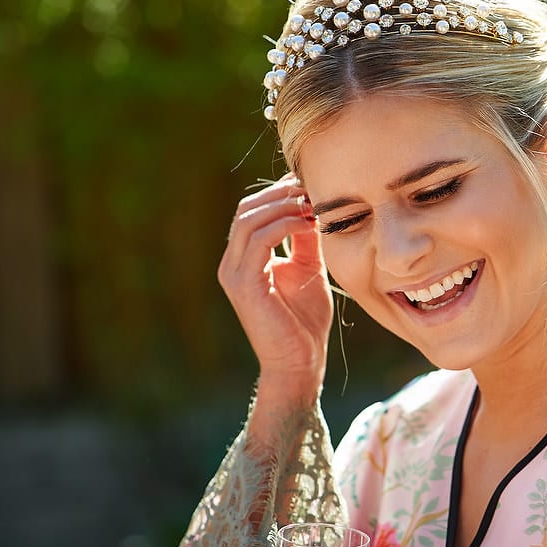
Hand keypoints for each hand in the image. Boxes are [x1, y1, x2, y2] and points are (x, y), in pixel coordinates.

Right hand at [218, 175, 332, 405]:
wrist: (300, 362)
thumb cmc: (305, 321)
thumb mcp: (308, 269)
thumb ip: (305, 240)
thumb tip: (312, 206)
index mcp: (244, 259)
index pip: (253, 212)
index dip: (279, 194)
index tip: (310, 184)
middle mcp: (232, 263)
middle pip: (247, 209)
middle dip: (280, 194)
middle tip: (311, 187)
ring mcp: (234, 273)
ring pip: (250, 219)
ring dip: (284, 205)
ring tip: (313, 202)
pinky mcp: (244, 284)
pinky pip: (260, 240)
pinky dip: (285, 224)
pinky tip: (309, 222)